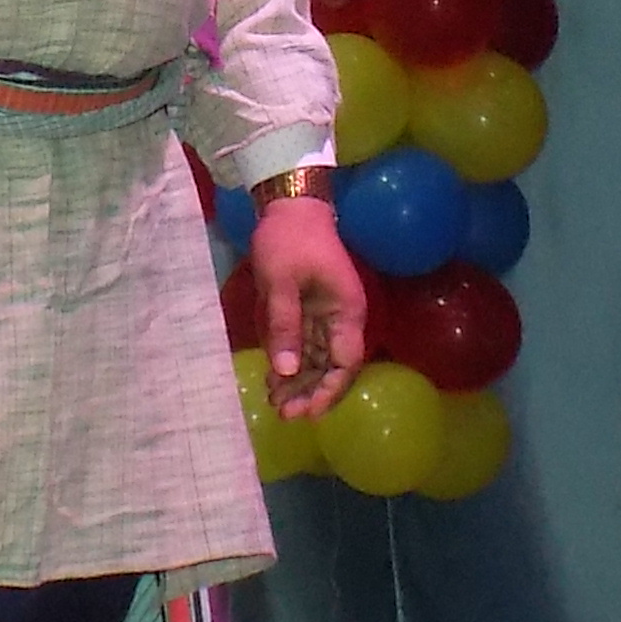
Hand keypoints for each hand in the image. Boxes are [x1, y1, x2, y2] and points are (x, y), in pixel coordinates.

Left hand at [247, 198, 366, 417]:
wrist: (290, 207)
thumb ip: (284, 325)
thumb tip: (285, 371)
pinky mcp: (312, 312)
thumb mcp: (281, 282)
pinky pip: (306, 347)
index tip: (307, 411)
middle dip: (311, 392)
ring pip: (319, 361)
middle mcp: (343, 319)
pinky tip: (273, 380)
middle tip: (284, 413)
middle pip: (333, 367)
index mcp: (346, 311)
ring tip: (275, 402)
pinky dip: (292, 365)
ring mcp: (327, 316)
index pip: (346, 363)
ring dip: (300, 383)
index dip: (329, 390)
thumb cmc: (289, 240)